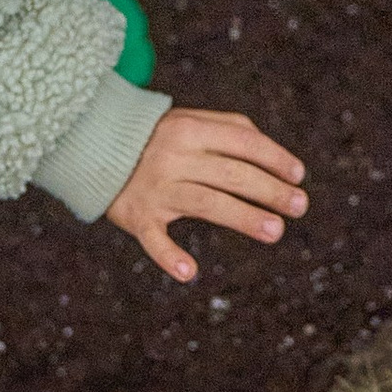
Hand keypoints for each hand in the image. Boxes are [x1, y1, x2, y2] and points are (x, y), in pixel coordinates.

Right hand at [106, 105, 305, 284]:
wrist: (93, 145)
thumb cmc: (156, 137)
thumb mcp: (189, 120)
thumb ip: (231, 129)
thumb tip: (275, 155)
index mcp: (190, 129)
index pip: (243, 143)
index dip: (275, 158)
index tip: (298, 176)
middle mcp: (173, 157)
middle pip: (231, 174)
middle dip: (270, 191)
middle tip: (299, 206)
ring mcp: (155, 189)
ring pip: (206, 203)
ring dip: (243, 218)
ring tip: (275, 231)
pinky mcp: (137, 217)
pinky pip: (154, 239)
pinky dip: (168, 256)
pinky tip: (190, 272)